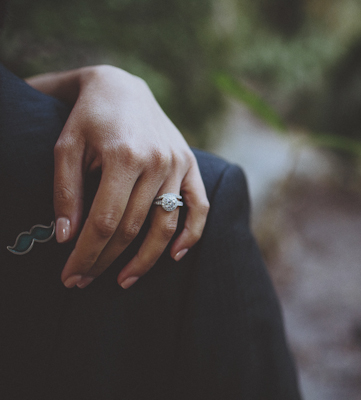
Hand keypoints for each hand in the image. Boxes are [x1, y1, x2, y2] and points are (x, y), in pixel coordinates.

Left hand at [26, 65, 209, 288]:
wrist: (123, 88)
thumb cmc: (88, 118)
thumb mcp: (65, 147)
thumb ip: (66, 192)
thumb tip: (67, 237)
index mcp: (124, 156)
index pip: (105, 221)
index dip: (86, 254)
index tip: (70, 276)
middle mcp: (157, 161)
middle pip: (133, 227)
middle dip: (106, 260)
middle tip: (85, 281)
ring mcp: (179, 164)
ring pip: (166, 224)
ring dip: (146, 259)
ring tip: (124, 280)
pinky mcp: (191, 164)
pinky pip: (200, 207)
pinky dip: (191, 234)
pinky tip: (174, 257)